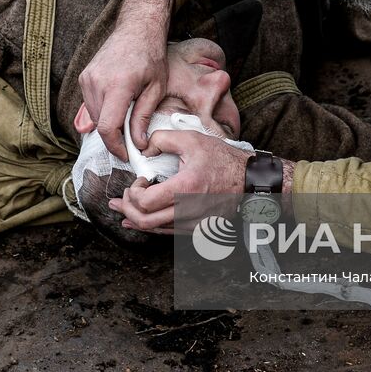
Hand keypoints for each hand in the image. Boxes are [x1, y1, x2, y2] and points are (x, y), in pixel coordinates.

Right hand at [77, 0, 174, 158]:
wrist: (137, 28)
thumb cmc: (151, 56)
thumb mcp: (156, 88)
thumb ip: (143, 117)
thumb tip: (138, 144)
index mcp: (118, 85)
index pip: (107, 127)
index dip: (116, 147)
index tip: (127, 154)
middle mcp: (97, 82)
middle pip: (99, 124)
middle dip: (114, 138)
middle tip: (132, 141)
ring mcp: (87, 78)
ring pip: (93, 116)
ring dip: (108, 123)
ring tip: (127, 118)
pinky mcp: (84, 77)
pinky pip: (90, 104)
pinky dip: (102, 111)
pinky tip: (118, 104)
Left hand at [110, 130, 252, 231]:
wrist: (249, 181)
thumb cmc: (223, 160)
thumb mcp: (192, 139)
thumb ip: (162, 139)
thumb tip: (144, 150)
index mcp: (185, 189)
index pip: (146, 202)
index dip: (134, 192)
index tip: (140, 180)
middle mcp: (188, 211)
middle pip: (145, 221)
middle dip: (127, 208)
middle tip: (121, 197)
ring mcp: (192, 223)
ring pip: (154, 230)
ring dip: (134, 220)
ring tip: (121, 211)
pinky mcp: (196, 228)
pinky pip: (167, 232)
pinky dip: (150, 226)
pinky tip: (137, 222)